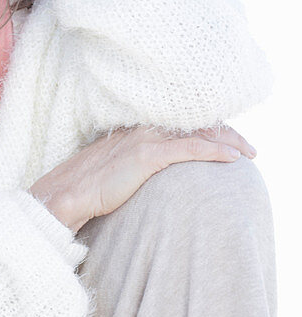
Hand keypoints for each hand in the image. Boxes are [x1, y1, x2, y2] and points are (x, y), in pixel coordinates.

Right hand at [30, 124, 255, 234]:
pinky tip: (233, 159)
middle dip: (225, 132)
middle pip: (194, 123)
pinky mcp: (147, 156)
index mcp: (135, 130)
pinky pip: (191, 149)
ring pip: (198, 133)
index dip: (206, 128)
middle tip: (247, 147)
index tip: (226, 138)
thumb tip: (147, 175)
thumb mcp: (116, 170)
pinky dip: (216, 152)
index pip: (179, 122)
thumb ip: (134, 165)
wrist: (67, 194)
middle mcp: (142, 128)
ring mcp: (145, 140)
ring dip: (228, 141)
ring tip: (248, 153)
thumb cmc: (87, 188)